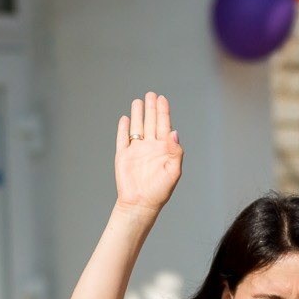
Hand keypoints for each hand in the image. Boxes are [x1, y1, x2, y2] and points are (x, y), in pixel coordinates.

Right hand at [113, 92, 183, 214]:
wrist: (140, 204)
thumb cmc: (159, 191)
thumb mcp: (173, 171)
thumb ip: (176, 152)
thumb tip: (174, 132)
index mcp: (163, 149)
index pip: (164, 126)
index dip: (163, 112)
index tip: (162, 99)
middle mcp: (150, 147)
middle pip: (150, 122)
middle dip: (151, 108)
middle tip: (151, 94)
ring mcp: (136, 150)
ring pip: (136, 127)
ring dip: (137, 114)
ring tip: (138, 101)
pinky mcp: (123, 156)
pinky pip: (122, 139)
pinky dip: (123, 128)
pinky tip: (125, 118)